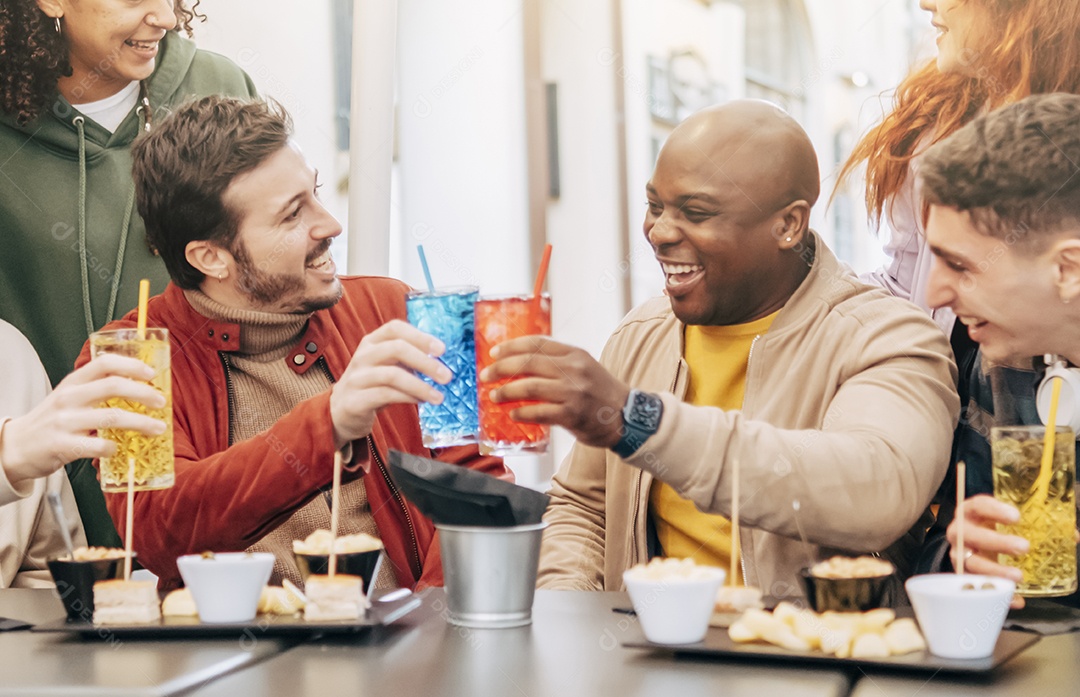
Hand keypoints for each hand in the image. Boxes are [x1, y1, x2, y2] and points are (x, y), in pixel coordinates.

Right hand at [0, 355, 166, 485]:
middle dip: (143, 393)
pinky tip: (118, 449)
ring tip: (158, 428)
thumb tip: (140, 388)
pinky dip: (114, 448)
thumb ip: (97, 390)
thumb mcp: (71, 397)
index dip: (132, 365)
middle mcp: (69, 398)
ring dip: (141, 422)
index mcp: (74, 382)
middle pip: (113, 386)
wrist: (18, 446)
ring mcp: (65, 421)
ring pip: (112, 417)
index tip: (152, 374)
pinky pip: (98, 446)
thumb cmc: (53, 421)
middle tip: (161, 402)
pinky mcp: (63, 445)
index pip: (104, 363)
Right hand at [329, 320, 449, 447]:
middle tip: (447, 376)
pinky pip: (385, 395)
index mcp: (372, 342)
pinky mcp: (355, 400)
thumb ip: (408, 360)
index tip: (442, 349)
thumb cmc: (372, 386)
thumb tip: (442, 362)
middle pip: (396, 348)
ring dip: (420, 385)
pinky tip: (420, 401)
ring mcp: (356, 377)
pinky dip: (407, 397)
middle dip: (425, 361)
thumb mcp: (387, 367)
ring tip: (438, 397)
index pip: (395, 328)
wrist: (340, 412)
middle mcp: (363, 356)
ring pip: (392, 374)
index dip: (420, 336)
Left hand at [479, 336, 629, 448]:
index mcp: (575, 354)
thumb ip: (557, 361)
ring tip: (494, 396)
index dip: (511, 346)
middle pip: (528, 362)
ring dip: (506, 391)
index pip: (537, 343)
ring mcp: (573, 392)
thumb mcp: (583, 366)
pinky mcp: (572, 414)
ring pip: (530, 387)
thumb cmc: (600, 392)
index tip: (494, 353)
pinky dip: (521, 412)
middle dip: (501, 368)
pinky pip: (538, 412)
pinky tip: (513, 413)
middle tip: (486, 375)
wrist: (627, 416)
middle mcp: (574, 369)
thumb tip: (519, 362)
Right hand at [946, 494, 1028, 607]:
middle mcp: (960, 532)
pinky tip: (1016, 598)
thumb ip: (1037, 523)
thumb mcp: (1008, 520)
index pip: (978, 505)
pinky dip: (996, 594)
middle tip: (1023, 547)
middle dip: (996, 542)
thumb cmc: (995, 528)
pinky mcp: (964, 576)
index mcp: (971, 512)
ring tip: (1018, 576)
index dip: (994, 510)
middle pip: (970, 535)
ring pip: (970, 563)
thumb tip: (1074, 535)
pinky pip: (976, 587)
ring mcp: (959, 555)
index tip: (1017, 517)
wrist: (975, 545)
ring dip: (994, 570)